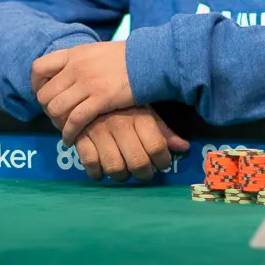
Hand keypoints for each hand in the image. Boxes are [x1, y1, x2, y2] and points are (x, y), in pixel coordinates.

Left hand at [32, 41, 134, 142]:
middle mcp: (76, 68)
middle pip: (45, 94)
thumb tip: (69, 71)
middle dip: (47, 109)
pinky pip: (75, 120)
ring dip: (57, 122)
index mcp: (74, 54)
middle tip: (57, 116)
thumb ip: (80, 60)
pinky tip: (70, 139)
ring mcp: (87, 84)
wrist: (149, 59)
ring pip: (57, 108)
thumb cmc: (127, 57)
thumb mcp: (96, 51)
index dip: (36, 85)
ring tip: (64, 128)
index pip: (39, 68)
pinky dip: (69, 133)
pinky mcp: (100, 99)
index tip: (43, 94)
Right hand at [75, 106, 190, 182]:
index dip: (163, 161)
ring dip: (122, 176)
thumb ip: (163, 130)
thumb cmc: (121, 103)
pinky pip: (90, 165)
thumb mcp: (145, 110)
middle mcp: (120, 125)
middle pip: (138, 162)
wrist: (85, 88)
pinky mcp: (80, 138)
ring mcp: (99, 132)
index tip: (162, 163)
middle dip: (145, 174)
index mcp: (139, 116)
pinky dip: (97, 173)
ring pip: (115, 167)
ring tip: (124, 171)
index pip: (156, 146)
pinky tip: (102, 169)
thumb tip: (184, 147)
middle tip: (145, 172)